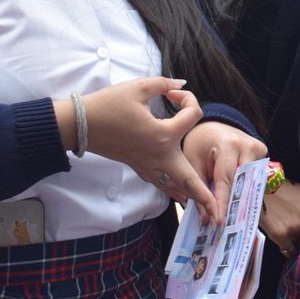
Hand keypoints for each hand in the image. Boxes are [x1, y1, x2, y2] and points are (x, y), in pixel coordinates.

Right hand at [59, 77, 204, 200]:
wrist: (80, 124)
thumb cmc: (107, 105)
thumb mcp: (138, 88)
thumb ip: (163, 84)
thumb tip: (180, 84)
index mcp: (162, 134)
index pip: (193, 116)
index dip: (188, 99)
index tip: (173, 93)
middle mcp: (159, 155)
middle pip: (189, 179)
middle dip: (205, 197)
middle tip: (219, 215)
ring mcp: (148, 165)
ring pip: (175, 186)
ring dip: (192, 195)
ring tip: (207, 210)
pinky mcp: (138, 168)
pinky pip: (161, 182)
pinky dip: (174, 189)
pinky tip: (181, 194)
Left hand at [180, 120, 268, 223]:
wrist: (212, 127)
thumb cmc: (200, 144)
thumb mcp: (193, 164)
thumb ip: (198, 190)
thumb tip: (206, 219)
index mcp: (228, 144)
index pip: (226, 180)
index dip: (222, 203)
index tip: (219, 222)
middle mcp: (247, 144)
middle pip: (243, 182)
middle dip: (233, 205)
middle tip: (226, 225)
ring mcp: (257, 147)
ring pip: (251, 181)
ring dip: (241, 198)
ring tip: (233, 219)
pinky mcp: (262, 151)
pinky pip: (255, 176)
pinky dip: (247, 189)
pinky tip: (240, 203)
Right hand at [259, 181, 299, 256]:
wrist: (258, 188)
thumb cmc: (279, 189)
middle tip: (290, 222)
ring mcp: (296, 226)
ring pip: (298, 240)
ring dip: (292, 236)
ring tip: (282, 226)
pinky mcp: (282, 235)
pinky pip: (289, 250)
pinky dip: (285, 248)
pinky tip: (281, 240)